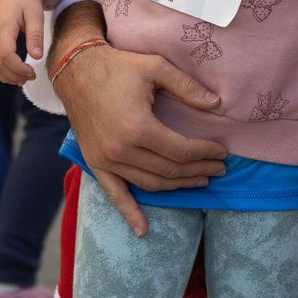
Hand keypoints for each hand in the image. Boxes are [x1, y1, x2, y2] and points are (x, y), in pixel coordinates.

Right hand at [0, 0, 44, 84]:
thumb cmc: (25, 0)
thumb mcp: (35, 14)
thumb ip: (35, 35)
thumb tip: (37, 57)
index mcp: (3, 26)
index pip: (5, 55)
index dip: (17, 68)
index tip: (32, 72)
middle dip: (13, 75)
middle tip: (30, 77)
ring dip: (4, 76)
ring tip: (22, 78)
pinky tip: (10, 74)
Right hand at [54, 38, 226, 236]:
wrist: (76, 70)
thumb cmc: (119, 66)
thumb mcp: (156, 67)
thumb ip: (187, 87)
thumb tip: (217, 105)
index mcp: (138, 128)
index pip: (181, 151)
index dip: (205, 153)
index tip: (222, 152)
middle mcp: (121, 150)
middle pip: (169, 171)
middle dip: (198, 171)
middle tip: (219, 168)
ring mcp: (106, 161)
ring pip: (150, 184)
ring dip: (178, 186)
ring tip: (200, 181)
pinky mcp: (95, 164)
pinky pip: (114, 194)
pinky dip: (129, 213)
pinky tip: (143, 230)